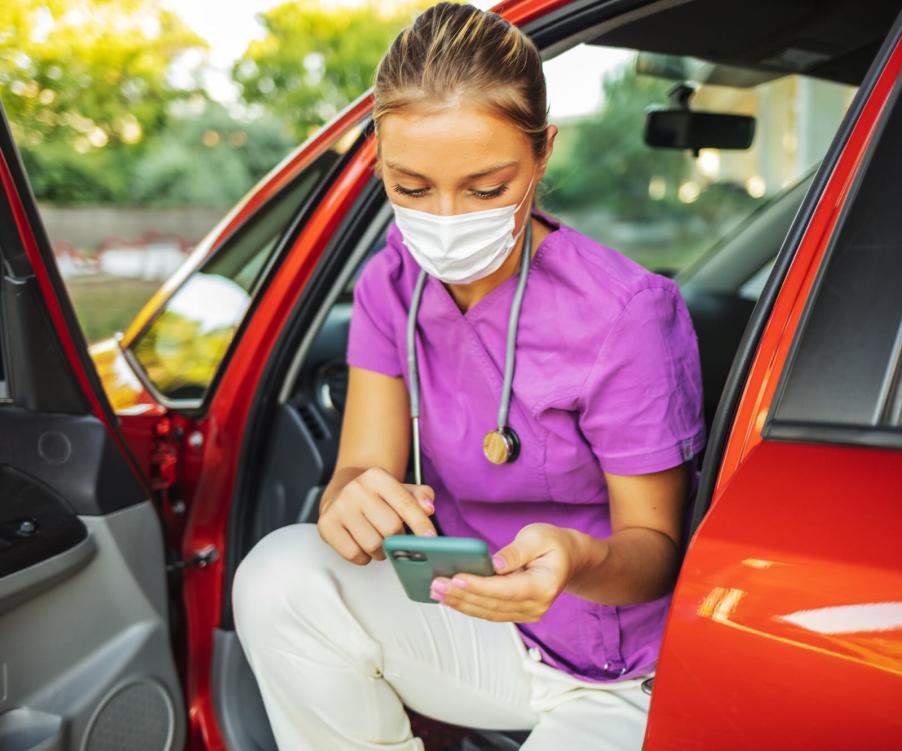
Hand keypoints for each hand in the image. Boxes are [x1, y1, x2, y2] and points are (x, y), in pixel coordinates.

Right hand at [317, 467, 435, 564]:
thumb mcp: (399, 490)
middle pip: (391, 528)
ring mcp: (339, 507)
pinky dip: (363, 557)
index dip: (421, 525)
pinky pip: (354, 554)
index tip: (430, 539)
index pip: (406, 504)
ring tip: (378, 542)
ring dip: (381, 551)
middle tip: (394, 537)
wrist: (342, 493)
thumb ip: (420, 496)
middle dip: (397, 539)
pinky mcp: (326, 525)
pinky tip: (362, 546)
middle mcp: (356, 489)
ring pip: (373, 544)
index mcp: (377, 477)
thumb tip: (428, 508)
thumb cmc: (375, 496)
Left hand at [430, 523, 584, 621]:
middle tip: (436, 585)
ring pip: (488, 612)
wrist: (569, 559)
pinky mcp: (517, 612)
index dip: (479, 586)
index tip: (456, 578)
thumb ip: (516, 552)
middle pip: (493, 605)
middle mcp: (536, 605)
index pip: (506, 589)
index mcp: (544, 586)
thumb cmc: (553, 544)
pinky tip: (450, 597)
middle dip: (461, 595)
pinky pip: (490, 612)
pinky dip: (468, 605)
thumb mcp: (538, 537)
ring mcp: (527, 612)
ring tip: (436, 591)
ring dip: (460, 603)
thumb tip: (494, 564)